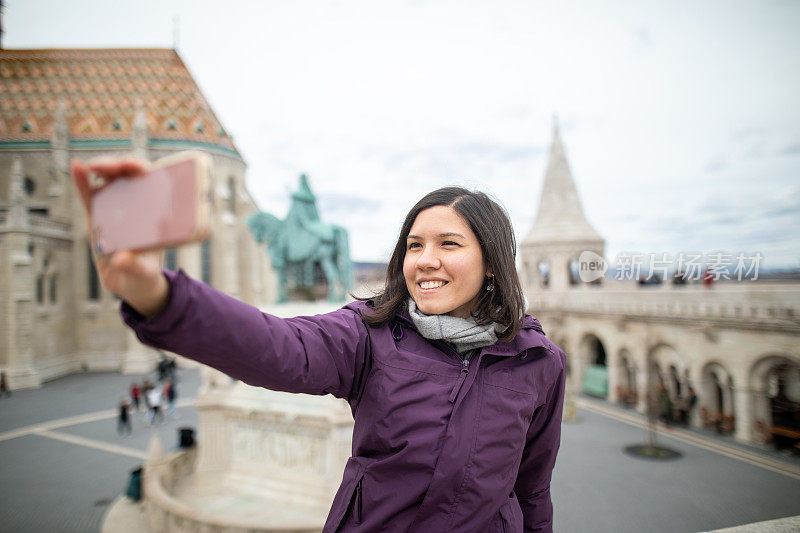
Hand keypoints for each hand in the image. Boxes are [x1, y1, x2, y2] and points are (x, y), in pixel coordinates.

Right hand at [71, 157, 169, 318]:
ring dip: (101, 168)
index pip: (152, 184)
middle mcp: (136, 206)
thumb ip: (134, 266)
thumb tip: (121, 259)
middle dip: (119, 166)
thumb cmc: (144, 274)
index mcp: (154, 215)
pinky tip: (76, 167)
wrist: (131, 283)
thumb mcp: (144, 272)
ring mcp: (116, 209)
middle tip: (108, 167)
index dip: (144, 171)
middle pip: (128, 177)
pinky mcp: (97, 217)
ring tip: (90, 166)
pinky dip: (82, 182)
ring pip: (109, 181)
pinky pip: (89, 196)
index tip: (138, 168)